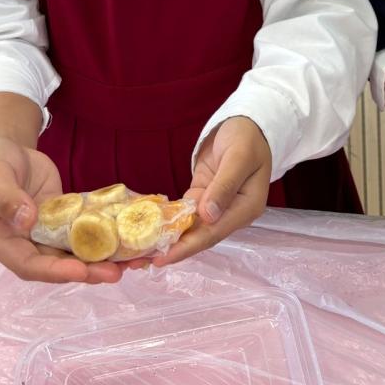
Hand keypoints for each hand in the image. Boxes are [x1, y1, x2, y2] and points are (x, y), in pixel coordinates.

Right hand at [0, 135, 124, 283]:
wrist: (3, 147)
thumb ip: (6, 198)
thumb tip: (27, 221)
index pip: (27, 264)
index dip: (54, 270)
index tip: (80, 270)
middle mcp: (22, 242)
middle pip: (54, 263)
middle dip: (85, 270)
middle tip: (115, 273)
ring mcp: (43, 232)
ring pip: (71, 251)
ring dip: (99, 258)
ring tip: (129, 262)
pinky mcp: (60, 218)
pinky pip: (82, 229)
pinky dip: (102, 235)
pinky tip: (125, 237)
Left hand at [153, 116, 271, 264]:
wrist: (246, 122)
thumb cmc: (247, 137)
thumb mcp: (239, 156)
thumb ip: (224, 185)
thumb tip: (207, 216)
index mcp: (246, 208)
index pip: (214, 232)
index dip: (188, 247)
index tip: (163, 257)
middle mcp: (231, 213)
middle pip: (200, 236)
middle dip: (172, 249)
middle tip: (140, 262)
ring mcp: (216, 207)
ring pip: (190, 229)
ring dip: (166, 240)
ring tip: (137, 253)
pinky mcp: (203, 197)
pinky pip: (184, 213)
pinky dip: (166, 221)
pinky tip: (146, 229)